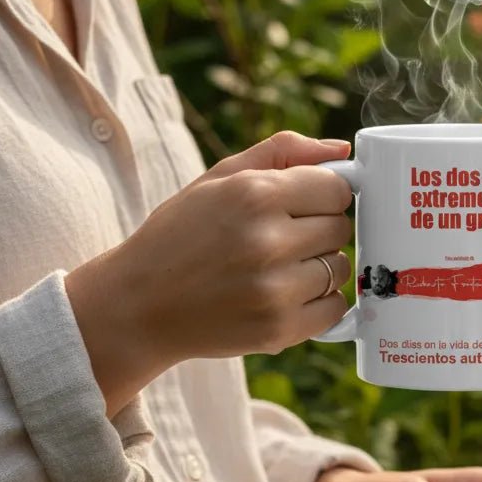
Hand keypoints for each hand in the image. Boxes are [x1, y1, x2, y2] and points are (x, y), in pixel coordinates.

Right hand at [66, 131, 354, 416]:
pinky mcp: (278, 330)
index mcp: (255, 194)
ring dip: (319, 266)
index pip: (337, 189)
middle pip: (340, 228)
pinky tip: (285, 294)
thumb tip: (342, 151)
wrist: (138, 305)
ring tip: (279, 268)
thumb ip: (283, 153)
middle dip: (319, 229)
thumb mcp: (219, 178)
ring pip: (339, 267)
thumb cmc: (181, 234)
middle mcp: (268, 241)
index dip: (323, 196)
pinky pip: (335, 308)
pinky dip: (319, 302)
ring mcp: (275, 290)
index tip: (304, 205)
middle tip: (283, 238)